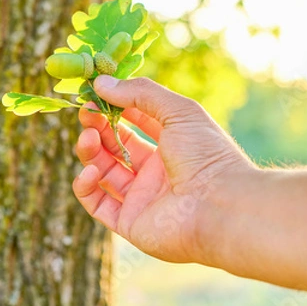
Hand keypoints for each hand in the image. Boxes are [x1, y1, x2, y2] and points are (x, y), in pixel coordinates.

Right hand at [72, 76, 255, 263]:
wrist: (221, 206)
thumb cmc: (206, 155)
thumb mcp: (178, 111)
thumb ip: (140, 93)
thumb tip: (101, 82)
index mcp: (172, 144)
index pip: (136, 122)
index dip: (115, 107)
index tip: (94, 94)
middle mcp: (156, 171)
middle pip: (116, 146)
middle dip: (98, 128)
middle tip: (85, 113)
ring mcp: (142, 198)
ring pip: (104, 172)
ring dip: (90, 152)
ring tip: (87, 137)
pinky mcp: (130, 223)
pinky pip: (98, 204)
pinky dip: (86, 187)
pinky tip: (91, 170)